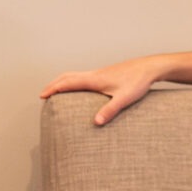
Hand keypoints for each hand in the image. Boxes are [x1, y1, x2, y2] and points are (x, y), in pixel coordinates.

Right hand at [39, 56, 166, 125]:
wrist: (150, 68)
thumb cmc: (138, 81)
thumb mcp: (124, 98)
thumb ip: (110, 110)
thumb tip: (96, 123)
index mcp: (95, 79)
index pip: (68, 82)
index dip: (54, 88)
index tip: (42, 96)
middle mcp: (95, 74)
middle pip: (68, 76)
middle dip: (54, 84)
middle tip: (43, 94)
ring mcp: (100, 73)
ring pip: (75, 74)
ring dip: (62, 82)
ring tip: (56, 91)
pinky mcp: (106, 74)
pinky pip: (83, 76)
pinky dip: (73, 81)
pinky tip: (78, 89)